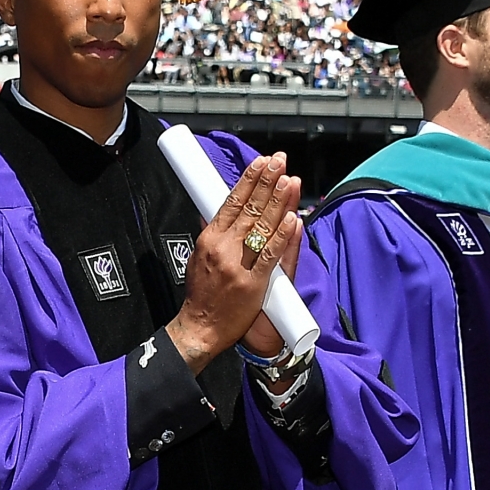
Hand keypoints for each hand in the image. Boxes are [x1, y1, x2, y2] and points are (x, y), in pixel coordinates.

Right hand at [166, 153, 302, 375]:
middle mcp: (224, 248)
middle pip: (249, 208)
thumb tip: (211, 212)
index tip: (261, 163)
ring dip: (278, 201)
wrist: (201, 329)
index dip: (248, 180)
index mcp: (210, 239)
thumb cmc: (202, 296)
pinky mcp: (254, 283)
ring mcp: (239, 265)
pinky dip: (282, 236)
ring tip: (289, 180)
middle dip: (266, 182)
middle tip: (280, 161)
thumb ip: (209, 236)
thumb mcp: (198, 258)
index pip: (232, 201)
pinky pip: (270, 255)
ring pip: (262, 226)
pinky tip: (292, 219)